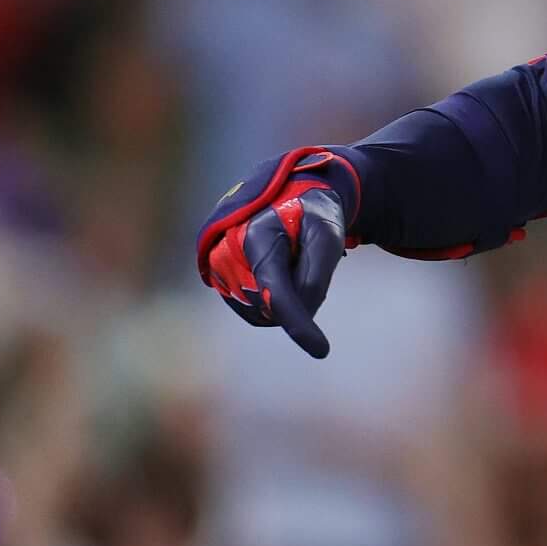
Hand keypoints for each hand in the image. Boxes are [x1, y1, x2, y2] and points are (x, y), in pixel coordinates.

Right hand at [196, 148, 360, 358]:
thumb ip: (316, 275)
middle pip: (272, 306)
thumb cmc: (312, 214)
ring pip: (263, 314)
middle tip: (308, 259)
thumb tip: (301, 314)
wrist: (288, 195)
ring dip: (286, 300)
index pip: (276, 292)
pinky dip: (272, 302)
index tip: (320, 350)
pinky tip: (279, 272)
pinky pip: (254, 312)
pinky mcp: (218, 282)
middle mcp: (228, 254)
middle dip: (300, 295)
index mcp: (256, 236)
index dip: (298, 324)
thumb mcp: (327, 235)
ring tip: (292, 261)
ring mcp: (219, 270)